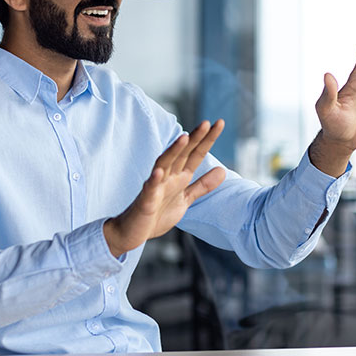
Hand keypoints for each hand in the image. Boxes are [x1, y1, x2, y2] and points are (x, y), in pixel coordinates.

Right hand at [103, 120, 225, 257]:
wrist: (133, 232)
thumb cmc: (157, 214)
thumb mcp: (185, 199)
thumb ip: (202, 185)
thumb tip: (222, 169)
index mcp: (179, 177)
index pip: (195, 154)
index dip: (207, 140)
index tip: (219, 123)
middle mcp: (167, 177)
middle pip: (182, 154)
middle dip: (195, 138)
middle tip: (207, 123)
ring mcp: (155, 187)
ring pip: (164, 164)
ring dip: (173, 151)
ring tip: (184, 138)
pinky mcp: (145, 201)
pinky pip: (149, 189)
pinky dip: (153, 180)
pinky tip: (158, 172)